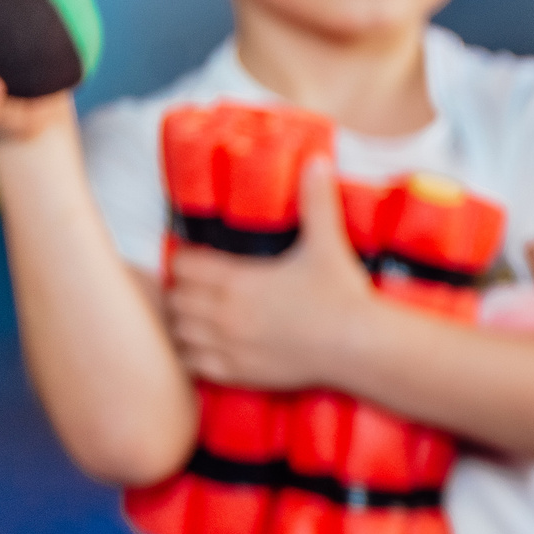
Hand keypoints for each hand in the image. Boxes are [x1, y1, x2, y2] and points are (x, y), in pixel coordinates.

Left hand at [166, 161, 377, 388]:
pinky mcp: (238, 372)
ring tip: (199, 316)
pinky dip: (194, 354)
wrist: (358, 346)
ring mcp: (229, 346)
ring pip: (179, 331)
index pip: (183, 267)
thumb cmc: (341, 295)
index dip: (186, 261)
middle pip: (176, 299)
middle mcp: (225, 314)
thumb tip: (318, 161)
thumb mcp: (327, 243)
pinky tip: (209, 345)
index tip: (198, 260)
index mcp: (237, 280)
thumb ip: (317, 201)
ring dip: (184, 322)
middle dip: (182, 290)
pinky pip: (195, 364)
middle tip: (198, 287)